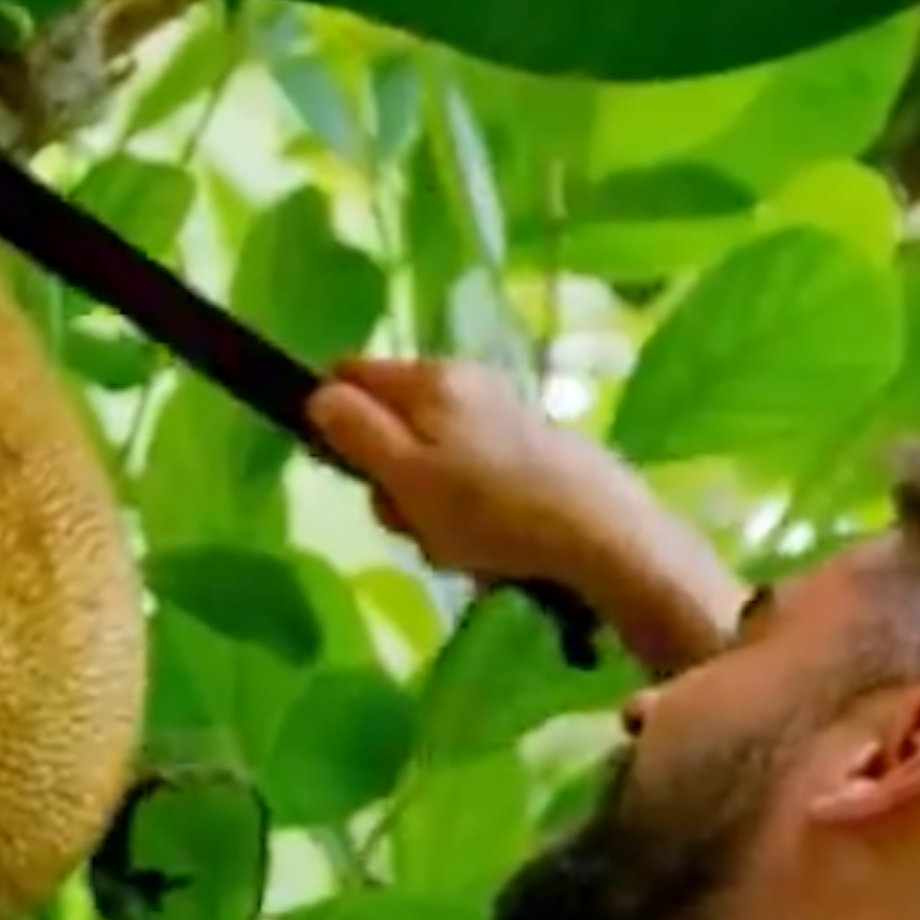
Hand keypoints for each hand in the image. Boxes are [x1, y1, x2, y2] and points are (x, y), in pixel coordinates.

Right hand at [307, 355, 746, 672]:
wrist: (602, 534)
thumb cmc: (491, 510)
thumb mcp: (405, 477)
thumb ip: (355, 433)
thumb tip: (318, 395)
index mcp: (429, 378)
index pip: (349, 374)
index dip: (333, 420)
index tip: (348, 471)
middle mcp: (465, 381)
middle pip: (391, 424)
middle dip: (389, 479)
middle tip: (413, 522)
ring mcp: (502, 413)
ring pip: (431, 459)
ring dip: (430, 508)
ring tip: (457, 544)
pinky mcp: (531, 448)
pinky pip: (472, 477)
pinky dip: (470, 514)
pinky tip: (491, 545)